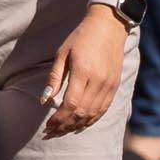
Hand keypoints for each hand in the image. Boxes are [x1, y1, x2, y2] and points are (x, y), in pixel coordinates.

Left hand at [42, 5, 130, 136]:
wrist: (108, 27)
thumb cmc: (80, 38)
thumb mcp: (62, 54)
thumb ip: (54, 78)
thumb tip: (43, 100)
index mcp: (84, 72)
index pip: (71, 104)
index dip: (59, 119)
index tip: (48, 126)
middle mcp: (99, 81)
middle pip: (82, 112)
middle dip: (65, 126)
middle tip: (51, 133)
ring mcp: (109, 85)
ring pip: (93, 114)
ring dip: (77, 126)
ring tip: (62, 131)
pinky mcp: (115, 86)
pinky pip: (103, 109)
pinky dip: (91, 120)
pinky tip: (80, 124)